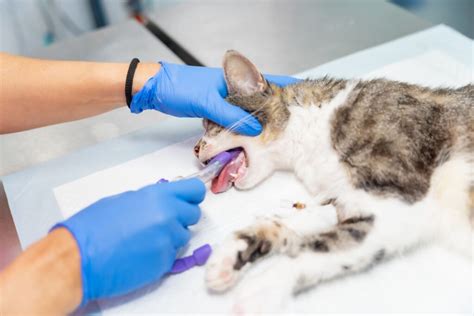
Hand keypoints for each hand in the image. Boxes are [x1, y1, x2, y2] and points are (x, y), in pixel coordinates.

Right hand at [52, 178, 205, 305]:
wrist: (79, 258)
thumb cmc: (93, 226)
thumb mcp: (124, 200)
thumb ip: (151, 199)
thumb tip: (166, 201)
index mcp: (158, 195)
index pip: (195, 191)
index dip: (192, 196)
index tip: (188, 201)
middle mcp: (168, 216)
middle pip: (193, 215)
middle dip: (181, 218)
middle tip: (161, 223)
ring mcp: (168, 241)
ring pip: (183, 237)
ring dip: (170, 237)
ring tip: (144, 240)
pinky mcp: (164, 262)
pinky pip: (172, 255)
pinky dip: (160, 254)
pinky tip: (140, 253)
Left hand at [130, 62, 298, 135]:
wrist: (155, 90)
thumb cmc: (180, 88)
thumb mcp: (208, 101)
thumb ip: (232, 115)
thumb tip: (256, 129)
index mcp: (237, 79)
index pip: (270, 82)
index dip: (288, 90)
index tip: (304, 102)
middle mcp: (235, 89)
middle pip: (261, 102)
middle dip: (274, 115)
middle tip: (288, 130)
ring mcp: (226, 101)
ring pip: (247, 115)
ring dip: (255, 126)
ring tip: (271, 139)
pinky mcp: (216, 112)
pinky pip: (233, 122)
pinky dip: (238, 131)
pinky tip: (244, 141)